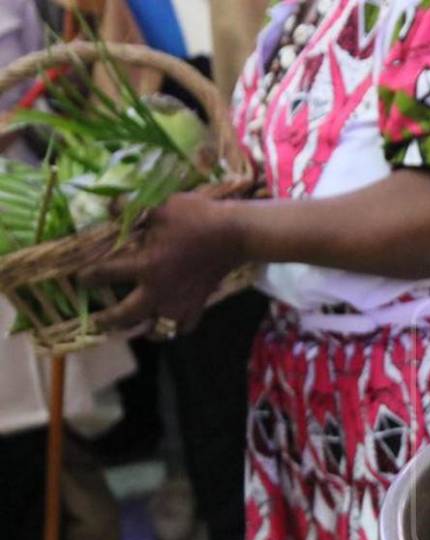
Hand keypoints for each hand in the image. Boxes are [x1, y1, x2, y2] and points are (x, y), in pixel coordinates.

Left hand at [85, 193, 245, 335]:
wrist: (235, 233)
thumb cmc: (196, 218)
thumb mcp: (159, 206)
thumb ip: (131, 209)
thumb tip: (107, 206)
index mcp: (146, 265)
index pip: (107, 274)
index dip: (90, 277)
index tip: (81, 280)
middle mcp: (159, 290)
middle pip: (128, 315)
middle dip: (110, 320)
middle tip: (99, 321)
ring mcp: (181, 301)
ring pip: (158, 328)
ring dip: (145, 330)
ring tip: (137, 329)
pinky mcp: (200, 303)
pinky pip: (184, 326)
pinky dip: (176, 328)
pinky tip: (172, 323)